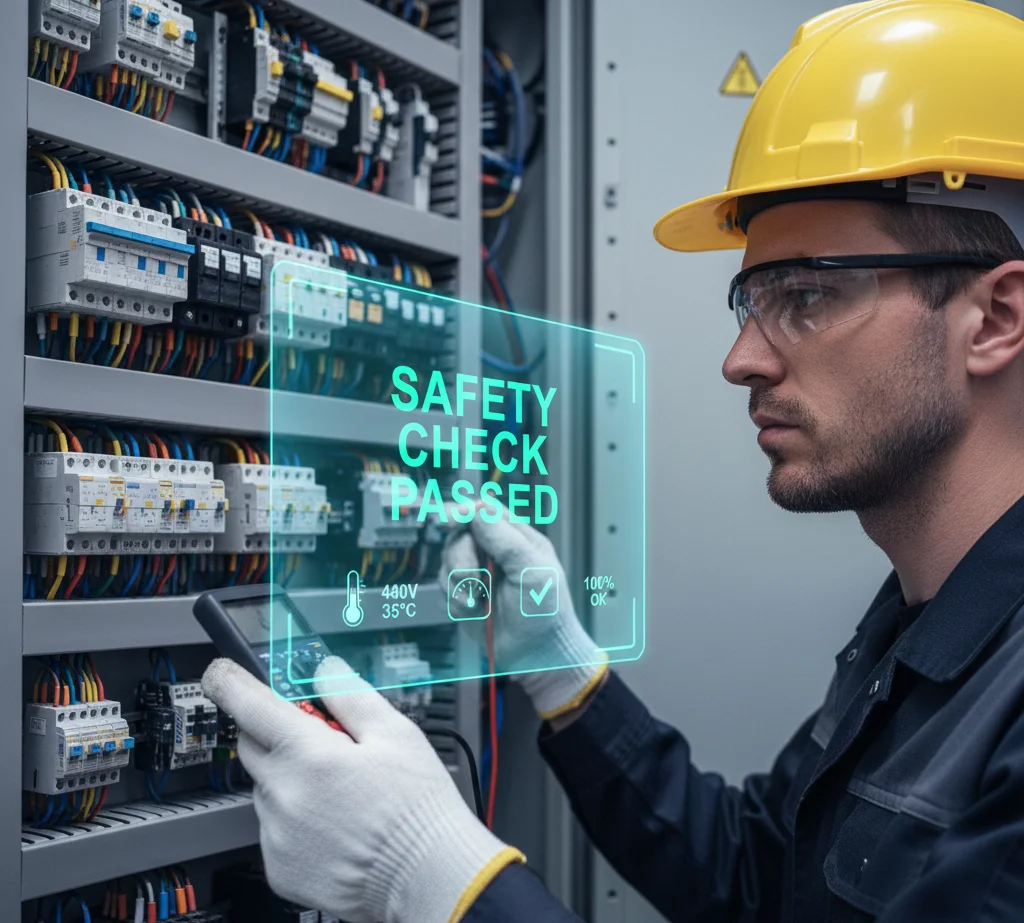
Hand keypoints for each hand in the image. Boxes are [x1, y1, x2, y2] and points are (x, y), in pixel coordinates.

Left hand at [202, 657, 522, 922]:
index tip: (222, 674)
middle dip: (277, 733)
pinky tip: (333, 822)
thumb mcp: (397, 734)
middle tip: (323, 741)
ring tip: (340, 792)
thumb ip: (351, 695)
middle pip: (253, 744)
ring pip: (267, 788)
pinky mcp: (279, 867)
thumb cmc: (416, 808)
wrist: (425, 878)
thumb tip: (325, 671)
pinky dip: (294, 819)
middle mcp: (283, 795)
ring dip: (290, 779)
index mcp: (309, 755)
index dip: (230, 682)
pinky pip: (274, 828)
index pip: (250, 705)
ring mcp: (277, 835)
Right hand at [441, 502, 607, 718]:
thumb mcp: (533, 571)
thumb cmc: (546, 611)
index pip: (485, 511)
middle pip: (460, 536)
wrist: (537, 654)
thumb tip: (478, 511)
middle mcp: (494, 552)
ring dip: (458, 583)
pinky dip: (455, 600)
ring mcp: (479, 573)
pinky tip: (473, 611)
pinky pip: (444, 587)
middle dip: (461, 559)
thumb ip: (506, 541)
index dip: (464, 512)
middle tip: (474, 581)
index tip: (448, 520)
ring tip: (476, 602)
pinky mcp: (465, 595)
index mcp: (517, 538)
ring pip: (448, 561)